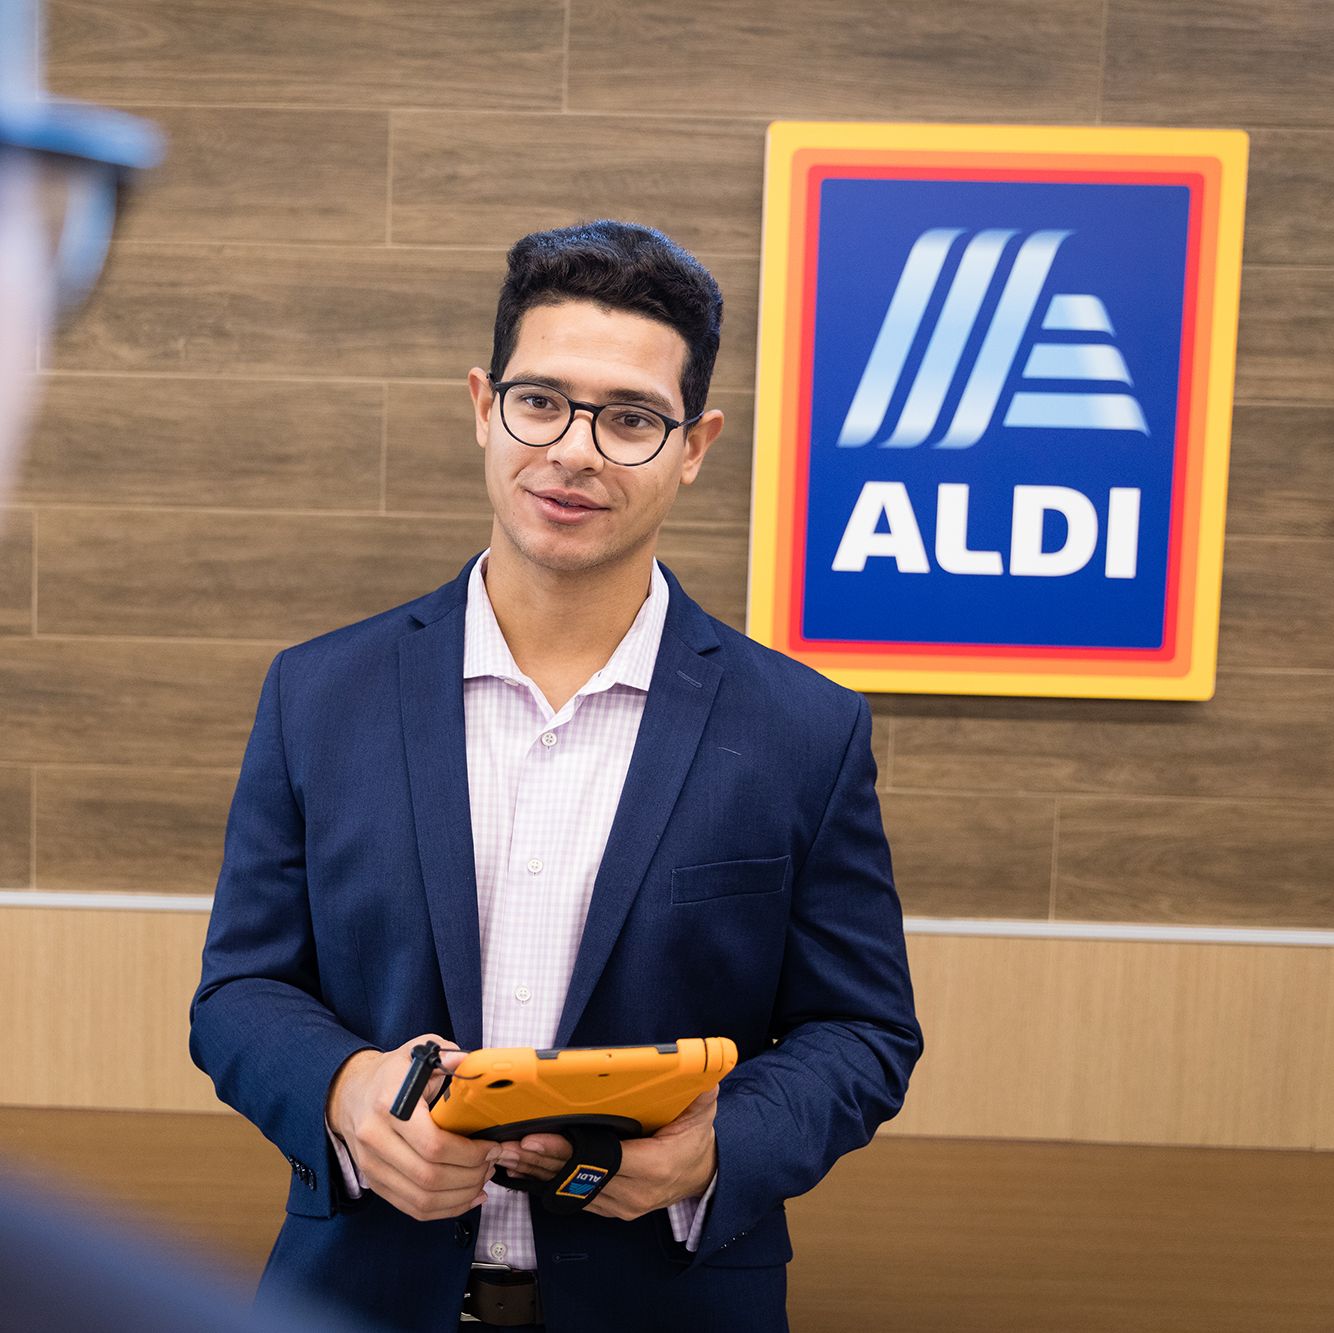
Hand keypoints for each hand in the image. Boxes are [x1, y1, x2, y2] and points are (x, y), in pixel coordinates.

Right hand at [326, 1035, 500, 1221]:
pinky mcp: (374, 1182)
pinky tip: (466, 1198)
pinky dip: (443, 1209)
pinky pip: (411, 1208)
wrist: (350, 1092)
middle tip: (492, 1165)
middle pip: (430, 1177)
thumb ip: (448, 1056)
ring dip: (460, 1197)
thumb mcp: (418, 1052)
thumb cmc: (392, 1073)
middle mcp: (376, 1139)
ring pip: (421, 1199)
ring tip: (482, 1181)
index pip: (434, 1145)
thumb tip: (473, 1064)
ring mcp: (372, 1165)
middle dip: (470, 1176)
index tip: (492, 1147)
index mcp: (390, 1105)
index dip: (470, 1153)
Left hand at [496, 1088, 718, 1220]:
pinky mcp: (610, 1208)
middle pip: (577, 1177)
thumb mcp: (702, 1116)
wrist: (701, 1178)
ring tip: (505, 1157)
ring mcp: (620, 1205)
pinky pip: (575, 1196)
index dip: (565, 1152)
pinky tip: (524, 1170)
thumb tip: (705, 1073)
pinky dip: (547, 1182)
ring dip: (536, 1173)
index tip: (535, 1139)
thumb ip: (700, 1095)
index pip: (601, 1160)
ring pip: (570, 1189)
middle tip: (506, 1146)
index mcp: (653, 1167)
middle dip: (538, 1161)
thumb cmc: (696, 1143)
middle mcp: (633, 1193)